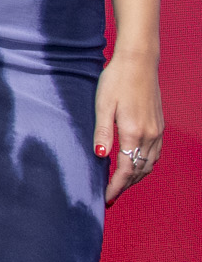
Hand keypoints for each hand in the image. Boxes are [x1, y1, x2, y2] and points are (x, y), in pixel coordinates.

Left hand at [94, 50, 163, 203]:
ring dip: (136, 177)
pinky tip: (135, 165)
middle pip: (139, 170)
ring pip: (149, 164)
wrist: (138, 63)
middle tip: (110, 195)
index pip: (125, 169)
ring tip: (120, 184)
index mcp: (134, 132)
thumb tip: (101, 157)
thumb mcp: (103, 106)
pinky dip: (145, 165)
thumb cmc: (116, 81)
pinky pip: (155, 154)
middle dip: (125, 185)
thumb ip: (102, 133)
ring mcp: (157, 130)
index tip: (106, 199)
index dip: (116, 186)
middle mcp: (150, 135)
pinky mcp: (159, 125)